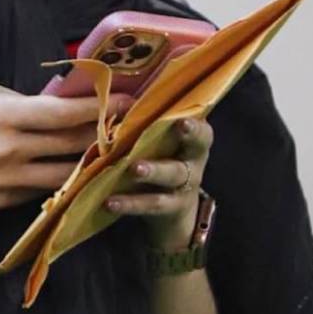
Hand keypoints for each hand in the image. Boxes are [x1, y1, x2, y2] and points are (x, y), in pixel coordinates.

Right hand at [0, 80, 135, 213]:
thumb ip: (18, 98)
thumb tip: (56, 102)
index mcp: (2, 116)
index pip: (66, 113)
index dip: (103, 107)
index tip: (130, 100)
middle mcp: (9, 151)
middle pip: (74, 143)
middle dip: (107, 132)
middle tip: (131, 122)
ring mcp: (7, 182)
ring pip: (66, 173)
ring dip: (93, 160)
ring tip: (114, 147)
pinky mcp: (2, 203)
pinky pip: (42, 188)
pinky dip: (62, 177)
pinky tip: (78, 166)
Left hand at [104, 117, 214, 248]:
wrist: (173, 210)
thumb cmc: (163, 162)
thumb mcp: (160, 144)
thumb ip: (148, 126)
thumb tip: (117, 103)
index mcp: (193, 144)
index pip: (202, 132)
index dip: (195, 127)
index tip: (182, 121)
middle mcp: (194, 164)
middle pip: (192, 150)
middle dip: (181, 143)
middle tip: (173, 130)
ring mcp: (184, 188)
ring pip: (171, 177)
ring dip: (152, 172)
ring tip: (133, 169)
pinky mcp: (169, 209)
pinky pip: (150, 205)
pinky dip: (129, 203)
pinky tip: (110, 202)